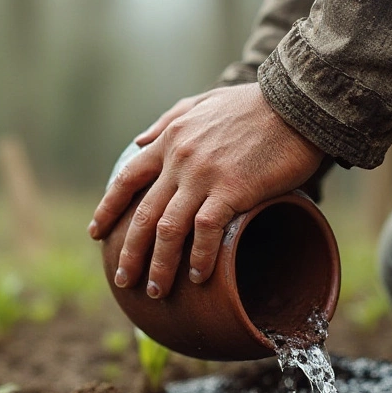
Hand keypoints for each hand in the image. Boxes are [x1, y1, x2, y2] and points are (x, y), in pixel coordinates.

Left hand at [88, 83, 322, 298]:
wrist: (296, 101)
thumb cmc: (254, 104)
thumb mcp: (203, 101)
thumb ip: (168, 120)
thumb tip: (139, 141)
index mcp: (170, 139)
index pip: (127, 179)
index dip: (108, 208)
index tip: (95, 232)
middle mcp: (179, 160)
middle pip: (144, 215)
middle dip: (130, 252)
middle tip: (123, 279)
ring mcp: (203, 176)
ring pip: (168, 230)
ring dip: (159, 265)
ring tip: (155, 291)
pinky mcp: (231, 189)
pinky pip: (205, 231)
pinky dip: (200, 257)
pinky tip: (198, 277)